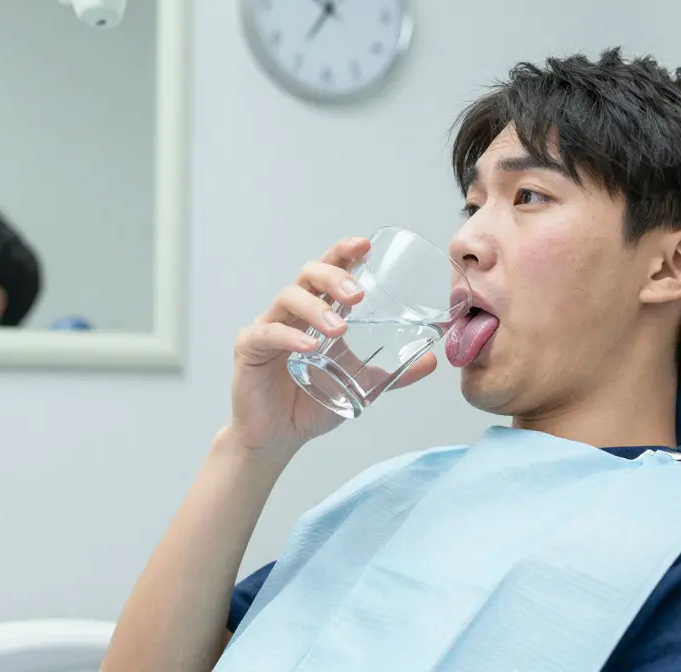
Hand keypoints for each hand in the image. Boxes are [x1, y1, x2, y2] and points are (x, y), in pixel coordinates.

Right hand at [226, 237, 437, 456]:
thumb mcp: (359, 385)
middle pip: (308, 274)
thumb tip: (432, 361)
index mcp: (317, 311)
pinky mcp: (249, 348)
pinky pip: (268, 334)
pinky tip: (308, 346)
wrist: (278, 437)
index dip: (343, 251)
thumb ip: (392, 372)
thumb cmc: (312, 402)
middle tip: (358, 296)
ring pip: (288, 297)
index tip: (364, 245)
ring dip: (316, 308)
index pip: (329, 270)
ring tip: (339, 328)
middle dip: (334, 276)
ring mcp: (269, 326)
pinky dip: (289, 336)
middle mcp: (292, 312)